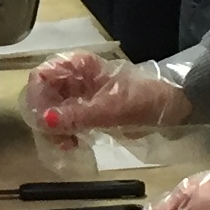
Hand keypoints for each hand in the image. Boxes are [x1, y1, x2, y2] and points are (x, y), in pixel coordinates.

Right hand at [19, 51, 190, 143]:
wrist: (172, 107)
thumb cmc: (143, 99)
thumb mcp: (110, 109)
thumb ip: (77, 115)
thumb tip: (45, 122)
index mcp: (78, 65)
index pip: (41, 75)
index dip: (37, 98)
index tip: (44, 122)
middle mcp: (74, 76)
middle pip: (43, 94)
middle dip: (45, 118)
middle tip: (59, 140)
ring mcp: (79, 93)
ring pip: (51, 109)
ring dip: (54, 128)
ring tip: (68, 144)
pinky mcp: (86, 109)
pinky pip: (65, 119)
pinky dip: (65, 132)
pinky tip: (74, 143)